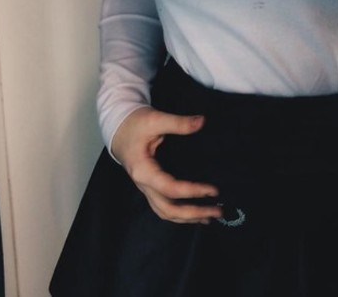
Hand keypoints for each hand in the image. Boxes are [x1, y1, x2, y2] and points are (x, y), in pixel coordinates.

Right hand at [111, 107, 221, 224]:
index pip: (170, 188)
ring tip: (210, 217)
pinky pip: (164, 206)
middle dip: (193, 213)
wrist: (119, 129)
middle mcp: (144, 185)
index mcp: (143, 171)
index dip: (193, 191)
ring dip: (187, 217)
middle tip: (218, 211)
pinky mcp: (151, 187)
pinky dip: (180, 213)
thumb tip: (201, 122)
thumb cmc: (135, 124)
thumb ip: (178, 123)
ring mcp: (146, 188)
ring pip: (165, 212)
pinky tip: (195, 213)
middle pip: (168, 209)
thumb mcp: (155, 119)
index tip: (213, 190)